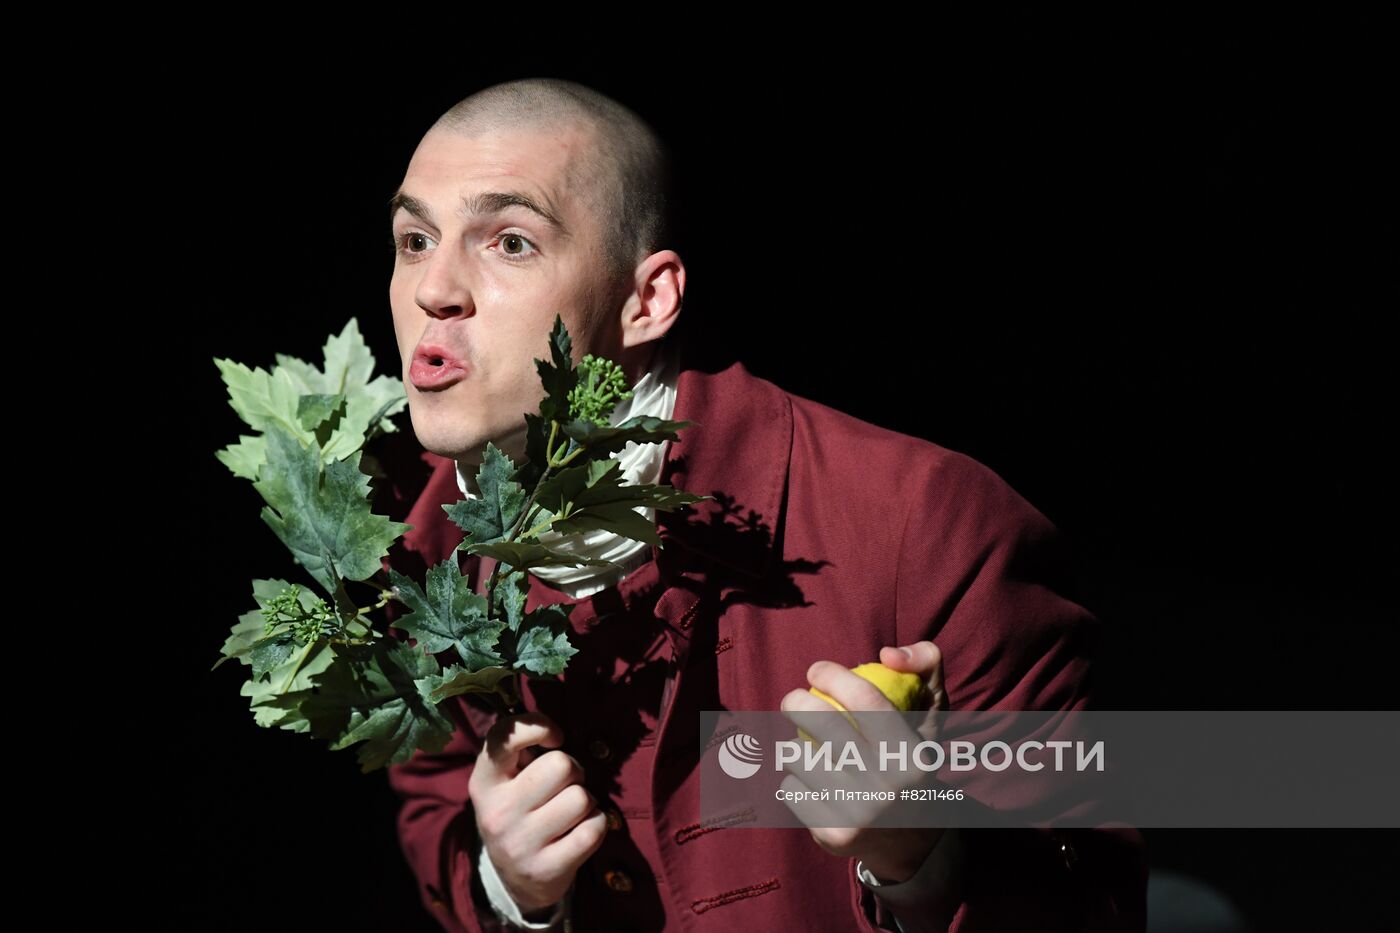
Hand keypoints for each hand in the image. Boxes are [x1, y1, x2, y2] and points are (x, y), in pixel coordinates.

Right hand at [469, 710, 608, 914]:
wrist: (515, 880)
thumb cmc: (520, 813)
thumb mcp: (506, 782)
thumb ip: (522, 752)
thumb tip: (554, 731)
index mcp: (484, 783)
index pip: (504, 737)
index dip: (537, 726)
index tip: (555, 738)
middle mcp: (498, 813)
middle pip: (560, 765)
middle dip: (574, 770)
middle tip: (565, 785)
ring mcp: (520, 844)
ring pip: (581, 797)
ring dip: (585, 800)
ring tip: (570, 811)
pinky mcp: (546, 869)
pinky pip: (594, 828)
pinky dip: (597, 823)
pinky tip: (581, 830)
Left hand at [778, 641, 949, 882]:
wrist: (909, 840)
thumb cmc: (911, 757)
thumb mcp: (931, 713)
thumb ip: (926, 665)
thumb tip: (886, 654)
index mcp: (913, 755)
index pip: (866, 700)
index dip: (833, 676)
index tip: (816, 670)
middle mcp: (888, 787)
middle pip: (822, 724)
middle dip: (795, 701)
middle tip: (793, 699)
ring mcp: (859, 814)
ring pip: (799, 757)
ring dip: (795, 745)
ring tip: (808, 747)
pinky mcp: (833, 836)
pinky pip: (791, 789)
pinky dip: (795, 780)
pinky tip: (810, 782)